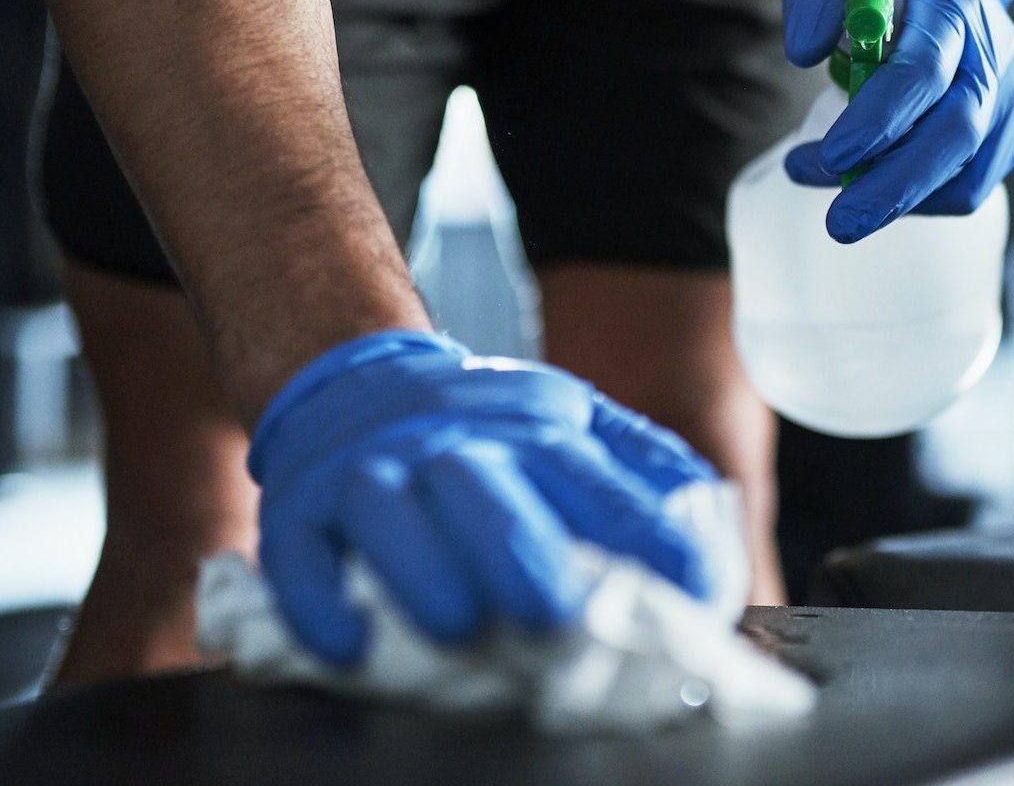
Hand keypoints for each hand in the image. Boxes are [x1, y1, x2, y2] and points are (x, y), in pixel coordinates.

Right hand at [247, 330, 715, 665]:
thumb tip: (709, 524)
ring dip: (421, 568)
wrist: (360, 379)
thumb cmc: (485, 427)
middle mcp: (453, 446)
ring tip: (458, 624)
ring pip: (390, 511)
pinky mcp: (302, 507)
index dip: (644, 529)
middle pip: (484, 486)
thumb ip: (642, 465)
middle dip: (519, 547)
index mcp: (533, 431)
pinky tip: (346, 639)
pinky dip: (317, 596)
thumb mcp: (572, 423)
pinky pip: (298, 550)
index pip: (594, 479)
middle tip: (555, 613)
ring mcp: (374, 472)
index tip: (688, 580)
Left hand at [782, 0, 1013, 242]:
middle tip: (838, 222)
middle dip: (895, 186)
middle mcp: (994, 47)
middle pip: (958, 131)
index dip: (882, 119)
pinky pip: (975, 183)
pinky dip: (926, 201)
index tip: (831, 154)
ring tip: (842, 205)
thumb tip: (804, 51)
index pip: (927, 68)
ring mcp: (1009, 91)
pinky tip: (881, 192)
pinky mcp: (1011, 126)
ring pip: (969, 169)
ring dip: (903, 200)